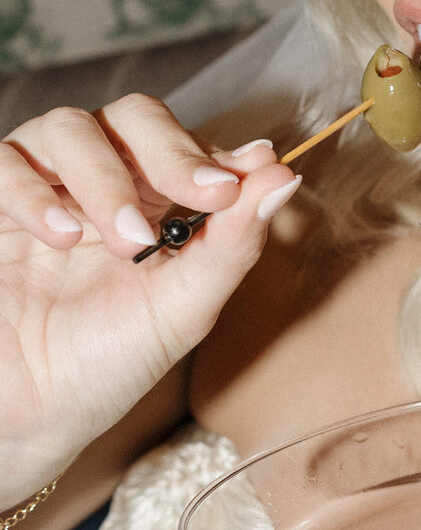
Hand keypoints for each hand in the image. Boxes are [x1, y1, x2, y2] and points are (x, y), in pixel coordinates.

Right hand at [0, 95, 300, 505]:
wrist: (37, 410)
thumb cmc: (110, 364)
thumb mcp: (183, 310)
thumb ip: (232, 245)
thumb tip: (283, 179)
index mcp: (157, 205)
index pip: (187, 147)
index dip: (213, 155)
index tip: (235, 185)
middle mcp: (105, 183)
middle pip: (134, 119)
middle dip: (171, 154)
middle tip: (201, 197)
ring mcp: (49, 187)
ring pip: (72, 130)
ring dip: (108, 182)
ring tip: (127, 243)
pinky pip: (7, 163)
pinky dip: (36, 193)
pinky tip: (60, 237)